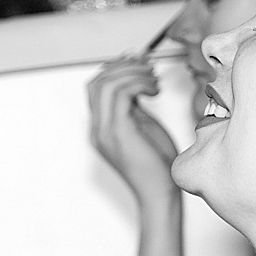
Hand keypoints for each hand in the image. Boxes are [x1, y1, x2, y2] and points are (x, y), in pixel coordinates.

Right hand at [87, 55, 181, 204]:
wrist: (159, 192)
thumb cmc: (156, 165)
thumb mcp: (143, 127)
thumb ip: (134, 107)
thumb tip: (137, 82)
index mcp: (101, 128)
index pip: (96, 88)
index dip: (116, 68)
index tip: (139, 63)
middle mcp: (98, 129)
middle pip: (97, 82)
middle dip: (123, 66)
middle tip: (147, 66)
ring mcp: (104, 131)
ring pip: (106, 84)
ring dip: (133, 73)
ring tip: (153, 79)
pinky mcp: (118, 132)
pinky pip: (121, 94)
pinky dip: (139, 83)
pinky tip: (154, 90)